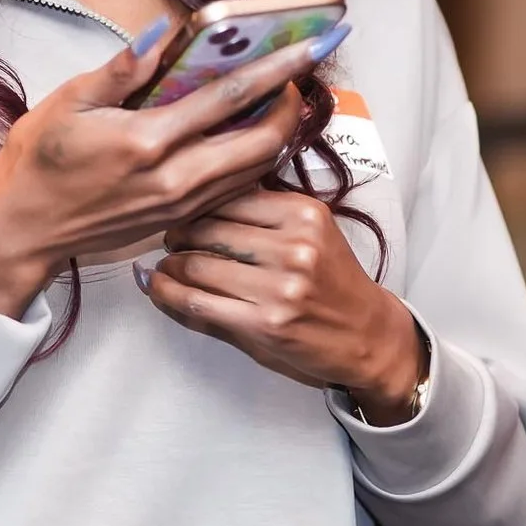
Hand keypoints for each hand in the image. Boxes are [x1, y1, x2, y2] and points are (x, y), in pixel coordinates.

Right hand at [0, 25, 335, 318]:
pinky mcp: (179, 219)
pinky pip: (235, 188)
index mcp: (145, 142)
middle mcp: (173, 179)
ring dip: (279, 133)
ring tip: (284, 98)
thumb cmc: (37, 162)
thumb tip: (163, 31)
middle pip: (262, 142)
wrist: (22, 228)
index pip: (228, 98)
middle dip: (292, 104)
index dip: (276, 69)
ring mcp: (180, 204)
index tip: (310, 45)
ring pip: (256, 169)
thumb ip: (122, 69)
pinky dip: (255, 158)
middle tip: (301, 71)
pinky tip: (253, 135)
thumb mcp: (68, 102)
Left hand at [141, 188, 424, 417]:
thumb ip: (260, 213)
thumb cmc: (332, 282)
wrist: (367, 335)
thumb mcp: (310, 232)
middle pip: (206, 227)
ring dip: (169, 265)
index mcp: (304, 213)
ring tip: (165, 266)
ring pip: (197, 265)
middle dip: (177, 233)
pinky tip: (158, 287)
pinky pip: (197, 302)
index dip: (196, 203)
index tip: (183, 210)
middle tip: (168, 239)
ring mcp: (280, 287)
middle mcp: (295, 246)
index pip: (228, 194)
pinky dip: (167, 293)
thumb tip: (195, 191)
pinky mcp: (265, 324)